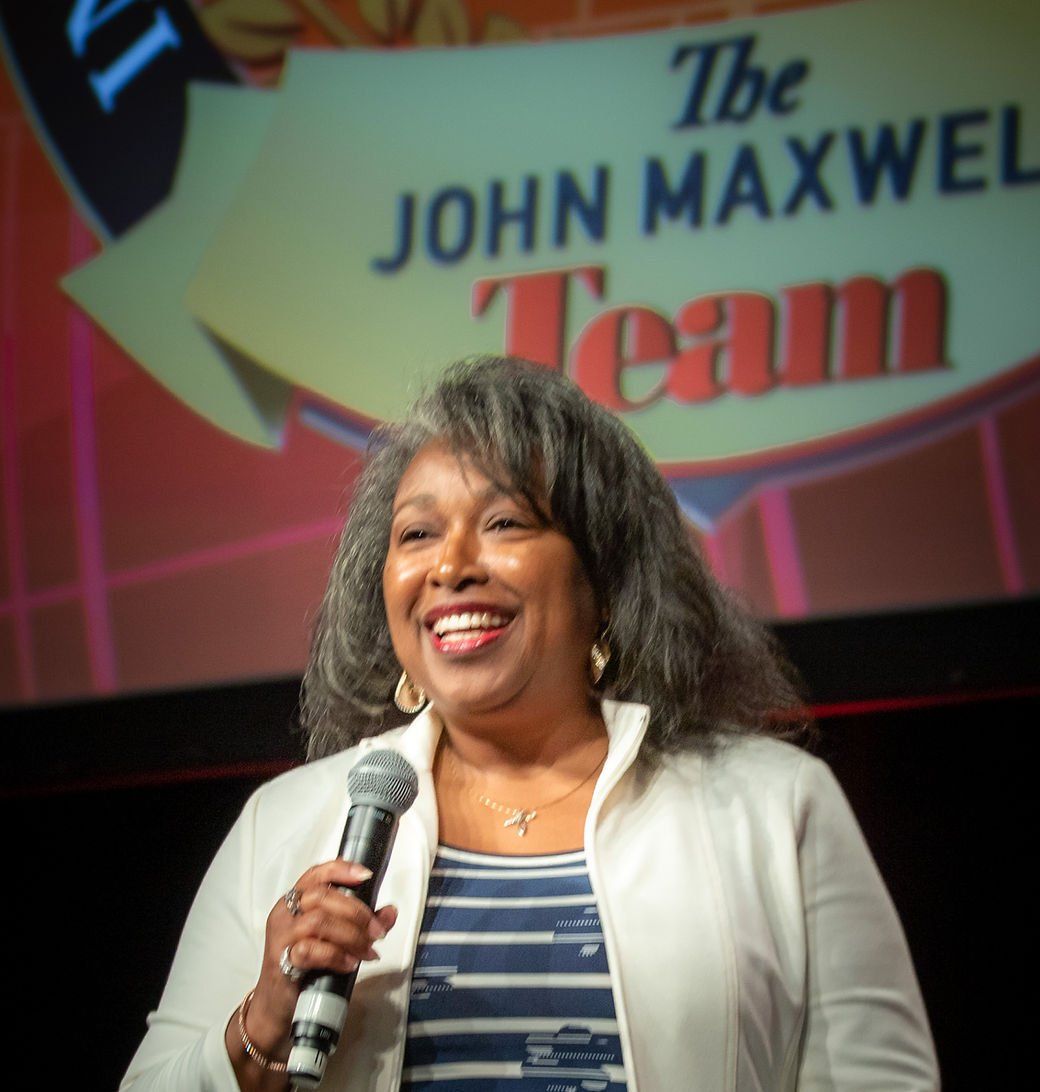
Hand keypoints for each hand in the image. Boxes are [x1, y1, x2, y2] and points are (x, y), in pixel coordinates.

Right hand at [239, 860, 398, 1062]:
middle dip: (356, 912)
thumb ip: (362, 924)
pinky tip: (348, 963)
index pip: (316, 874)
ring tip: (366, 951)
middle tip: (376, 931)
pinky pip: (309, 950)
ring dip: (350, 935)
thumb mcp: (335, 940)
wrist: (276, 1006)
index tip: (366, 876)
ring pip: (317, 921)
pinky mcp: (281, 961)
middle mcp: (285, 914)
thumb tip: (389, 913)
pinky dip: (335, 955)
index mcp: (296, 902)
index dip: (341, 870)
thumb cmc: (305, 967)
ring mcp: (281, 937)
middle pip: (322, 896)